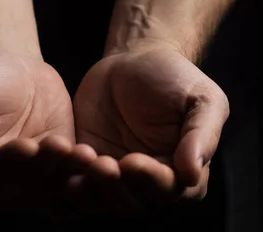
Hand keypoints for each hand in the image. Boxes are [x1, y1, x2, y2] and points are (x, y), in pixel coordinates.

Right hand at [0, 43, 96, 210]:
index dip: (3, 164)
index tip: (26, 146)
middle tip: (59, 146)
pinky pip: (64, 182)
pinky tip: (92, 157)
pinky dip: (79, 175)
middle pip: (13, 188)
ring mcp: (19, 183)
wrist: (12, 64)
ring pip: (41, 189)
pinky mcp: (49, 173)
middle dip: (39, 168)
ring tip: (81, 152)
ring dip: (63, 174)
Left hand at [73, 40, 228, 211]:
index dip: (150, 180)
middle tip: (101, 164)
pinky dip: (64, 175)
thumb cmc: (175, 78)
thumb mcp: (201, 98)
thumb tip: (193, 171)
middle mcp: (148, 182)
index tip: (133, 161)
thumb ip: (203, 134)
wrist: (134, 60)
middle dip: (114, 187)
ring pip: (100, 198)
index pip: (168, 189)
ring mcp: (115, 176)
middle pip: (132, 202)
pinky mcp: (86, 164)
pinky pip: (74, 179)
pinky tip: (58, 157)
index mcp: (181, 171)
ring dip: (89, 186)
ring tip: (80, 160)